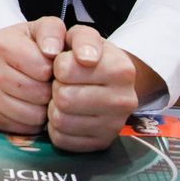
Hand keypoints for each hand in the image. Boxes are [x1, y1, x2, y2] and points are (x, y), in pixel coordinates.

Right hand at [0, 16, 65, 134]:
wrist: (14, 60)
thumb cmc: (38, 45)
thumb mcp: (57, 31)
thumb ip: (77, 37)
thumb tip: (73, 56)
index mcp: (0, 42)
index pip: (41, 67)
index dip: (55, 69)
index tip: (52, 64)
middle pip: (36, 92)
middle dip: (50, 89)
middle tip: (49, 82)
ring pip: (31, 113)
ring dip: (44, 107)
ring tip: (42, 93)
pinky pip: (23, 128)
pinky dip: (33, 121)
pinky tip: (33, 105)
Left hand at [48, 25, 140, 151]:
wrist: (106, 83)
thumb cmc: (88, 57)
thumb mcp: (84, 37)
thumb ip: (81, 38)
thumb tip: (85, 58)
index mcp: (121, 69)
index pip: (65, 70)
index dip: (58, 66)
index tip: (65, 65)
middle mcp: (124, 100)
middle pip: (63, 98)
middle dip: (56, 88)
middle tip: (64, 84)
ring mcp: (114, 126)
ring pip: (61, 121)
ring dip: (54, 109)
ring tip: (65, 98)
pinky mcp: (101, 144)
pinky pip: (62, 140)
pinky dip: (57, 128)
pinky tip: (68, 115)